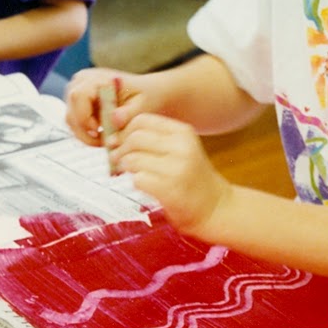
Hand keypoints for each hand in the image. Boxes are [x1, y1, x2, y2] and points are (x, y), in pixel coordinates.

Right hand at [64, 67, 162, 154]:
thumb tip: (114, 119)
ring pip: (71, 119)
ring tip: (104, 139)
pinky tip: (100, 134)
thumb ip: (128, 113)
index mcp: (98, 78)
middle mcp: (83, 81)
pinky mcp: (78, 101)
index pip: (78, 97)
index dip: (85, 118)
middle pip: (71, 111)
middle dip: (85, 132)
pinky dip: (85, 132)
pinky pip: (74, 121)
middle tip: (103, 142)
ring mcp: (78, 91)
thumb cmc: (147, 96)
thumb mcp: (142, 105)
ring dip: (85, 134)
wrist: (148, 92)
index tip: (99, 132)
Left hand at [116, 113, 231, 233]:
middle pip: (134, 138)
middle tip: (119, 160)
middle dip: (120, 149)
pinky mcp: (169, 189)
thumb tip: (112, 138)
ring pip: (132, 158)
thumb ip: (152, 139)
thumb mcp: (179, 149)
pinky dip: (135, 182)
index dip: (125, 130)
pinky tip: (144, 185)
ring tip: (130, 173)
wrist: (215, 207)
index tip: (121, 142)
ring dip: (125, 167)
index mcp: (183, 132)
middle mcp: (181, 147)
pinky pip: (138, 179)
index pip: (141, 120)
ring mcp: (176, 168)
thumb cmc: (191, 177)